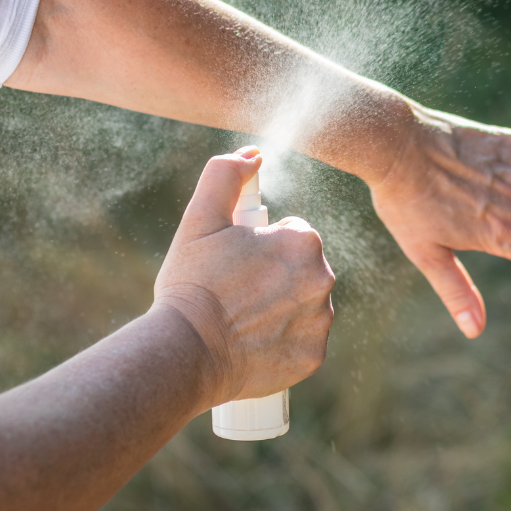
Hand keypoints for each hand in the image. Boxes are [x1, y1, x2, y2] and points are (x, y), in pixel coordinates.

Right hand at [154, 147, 334, 405]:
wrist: (187, 350)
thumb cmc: (193, 282)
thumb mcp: (200, 218)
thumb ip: (226, 174)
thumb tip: (253, 154)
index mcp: (303, 241)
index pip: (291, 234)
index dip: (261, 246)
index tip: (236, 262)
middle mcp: (323, 279)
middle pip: (302, 270)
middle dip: (275, 276)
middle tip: (236, 292)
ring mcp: (320, 321)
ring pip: (306, 305)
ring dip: (283, 307)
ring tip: (244, 318)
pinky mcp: (313, 356)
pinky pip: (304, 341)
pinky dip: (285, 341)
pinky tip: (256, 342)